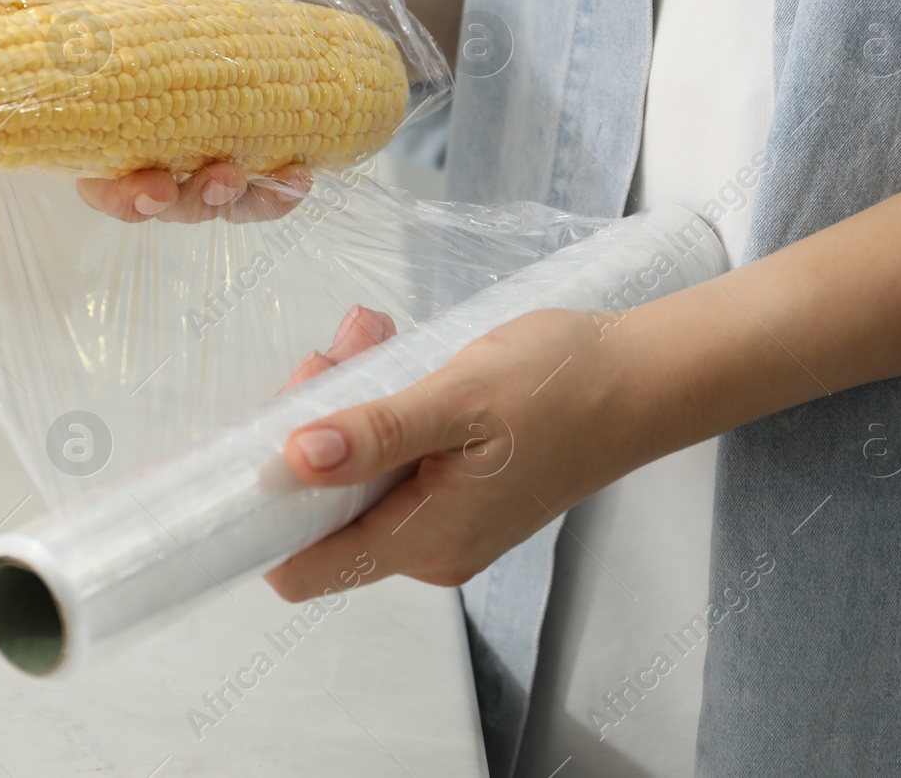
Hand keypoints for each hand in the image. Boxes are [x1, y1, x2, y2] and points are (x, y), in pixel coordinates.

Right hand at [10, 0, 312, 223]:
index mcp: (101, 122)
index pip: (97, 178)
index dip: (110, 191)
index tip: (119, 183)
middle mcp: (154, 153)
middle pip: (153, 202)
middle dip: (159, 203)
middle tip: (166, 189)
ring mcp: (210, 159)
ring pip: (212, 202)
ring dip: (223, 198)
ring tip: (234, 174)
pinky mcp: (262, 155)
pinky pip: (270, 190)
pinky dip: (281, 190)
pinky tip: (300, 172)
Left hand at [264, 307, 640, 600]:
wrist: (644, 379)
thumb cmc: (564, 386)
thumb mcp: (458, 398)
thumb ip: (377, 432)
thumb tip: (297, 457)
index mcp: (425, 540)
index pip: (304, 567)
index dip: (264, 512)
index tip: (256, 439)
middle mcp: (428, 546)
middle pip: (322, 507)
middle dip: (311, 426)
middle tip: (333, 353)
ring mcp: (443, 519)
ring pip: (354, 471)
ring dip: (347, 402)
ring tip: (368, 334)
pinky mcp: (456, 489)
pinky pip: (390, 456)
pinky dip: (381, 404)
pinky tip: (391, 349)